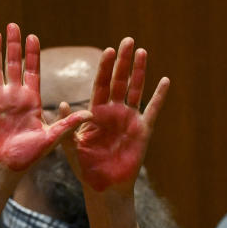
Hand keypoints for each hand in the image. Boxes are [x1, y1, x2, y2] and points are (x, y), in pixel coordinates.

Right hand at [0, 23, 88, 171]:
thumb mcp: (53, 138)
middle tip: (13, 25)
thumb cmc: (27, 158)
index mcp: (30, 101)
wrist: (3, 170)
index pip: (32, 70)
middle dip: (13, 45)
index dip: (32, 54)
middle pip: (13, 64)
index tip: (33, 37)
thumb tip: (92, 113)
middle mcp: (13, 97)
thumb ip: (69, 123)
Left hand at [65, 37, 168, 192]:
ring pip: (136, 90)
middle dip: (123, 61)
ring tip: (142, 51)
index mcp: (95, 113)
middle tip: (127, 40)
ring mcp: (129, 119)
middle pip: (119, 81)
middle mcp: (113, 112)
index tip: (108, 50)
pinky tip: (165, 80)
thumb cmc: (85, 168)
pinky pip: (153, 110)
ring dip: (139, 71)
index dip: (105, 68)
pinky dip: (159, 96)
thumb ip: (68, 126)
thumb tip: (61, 104)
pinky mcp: (143, 130)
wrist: (103, 187)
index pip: (100, 85)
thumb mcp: (71, 146)